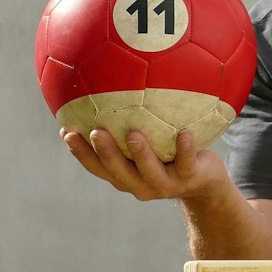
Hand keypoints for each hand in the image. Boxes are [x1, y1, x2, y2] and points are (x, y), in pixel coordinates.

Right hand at [62, 127, 224, 202]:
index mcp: (124, 175)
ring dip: (141, 154)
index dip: (80, 152)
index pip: (96, 166)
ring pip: (149, 172)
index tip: (66, 132)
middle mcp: (140, 183)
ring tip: (133, 135)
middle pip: (117, 172)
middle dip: (104, 154)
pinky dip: (185, 149)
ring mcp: (164, 184)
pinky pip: (186, 163)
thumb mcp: (148, 140)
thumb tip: (102, 87)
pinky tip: (184, 133)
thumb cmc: (169, 154)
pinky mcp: (189, 179)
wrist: (205, 181)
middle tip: (94, 132)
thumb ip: (127, 124)